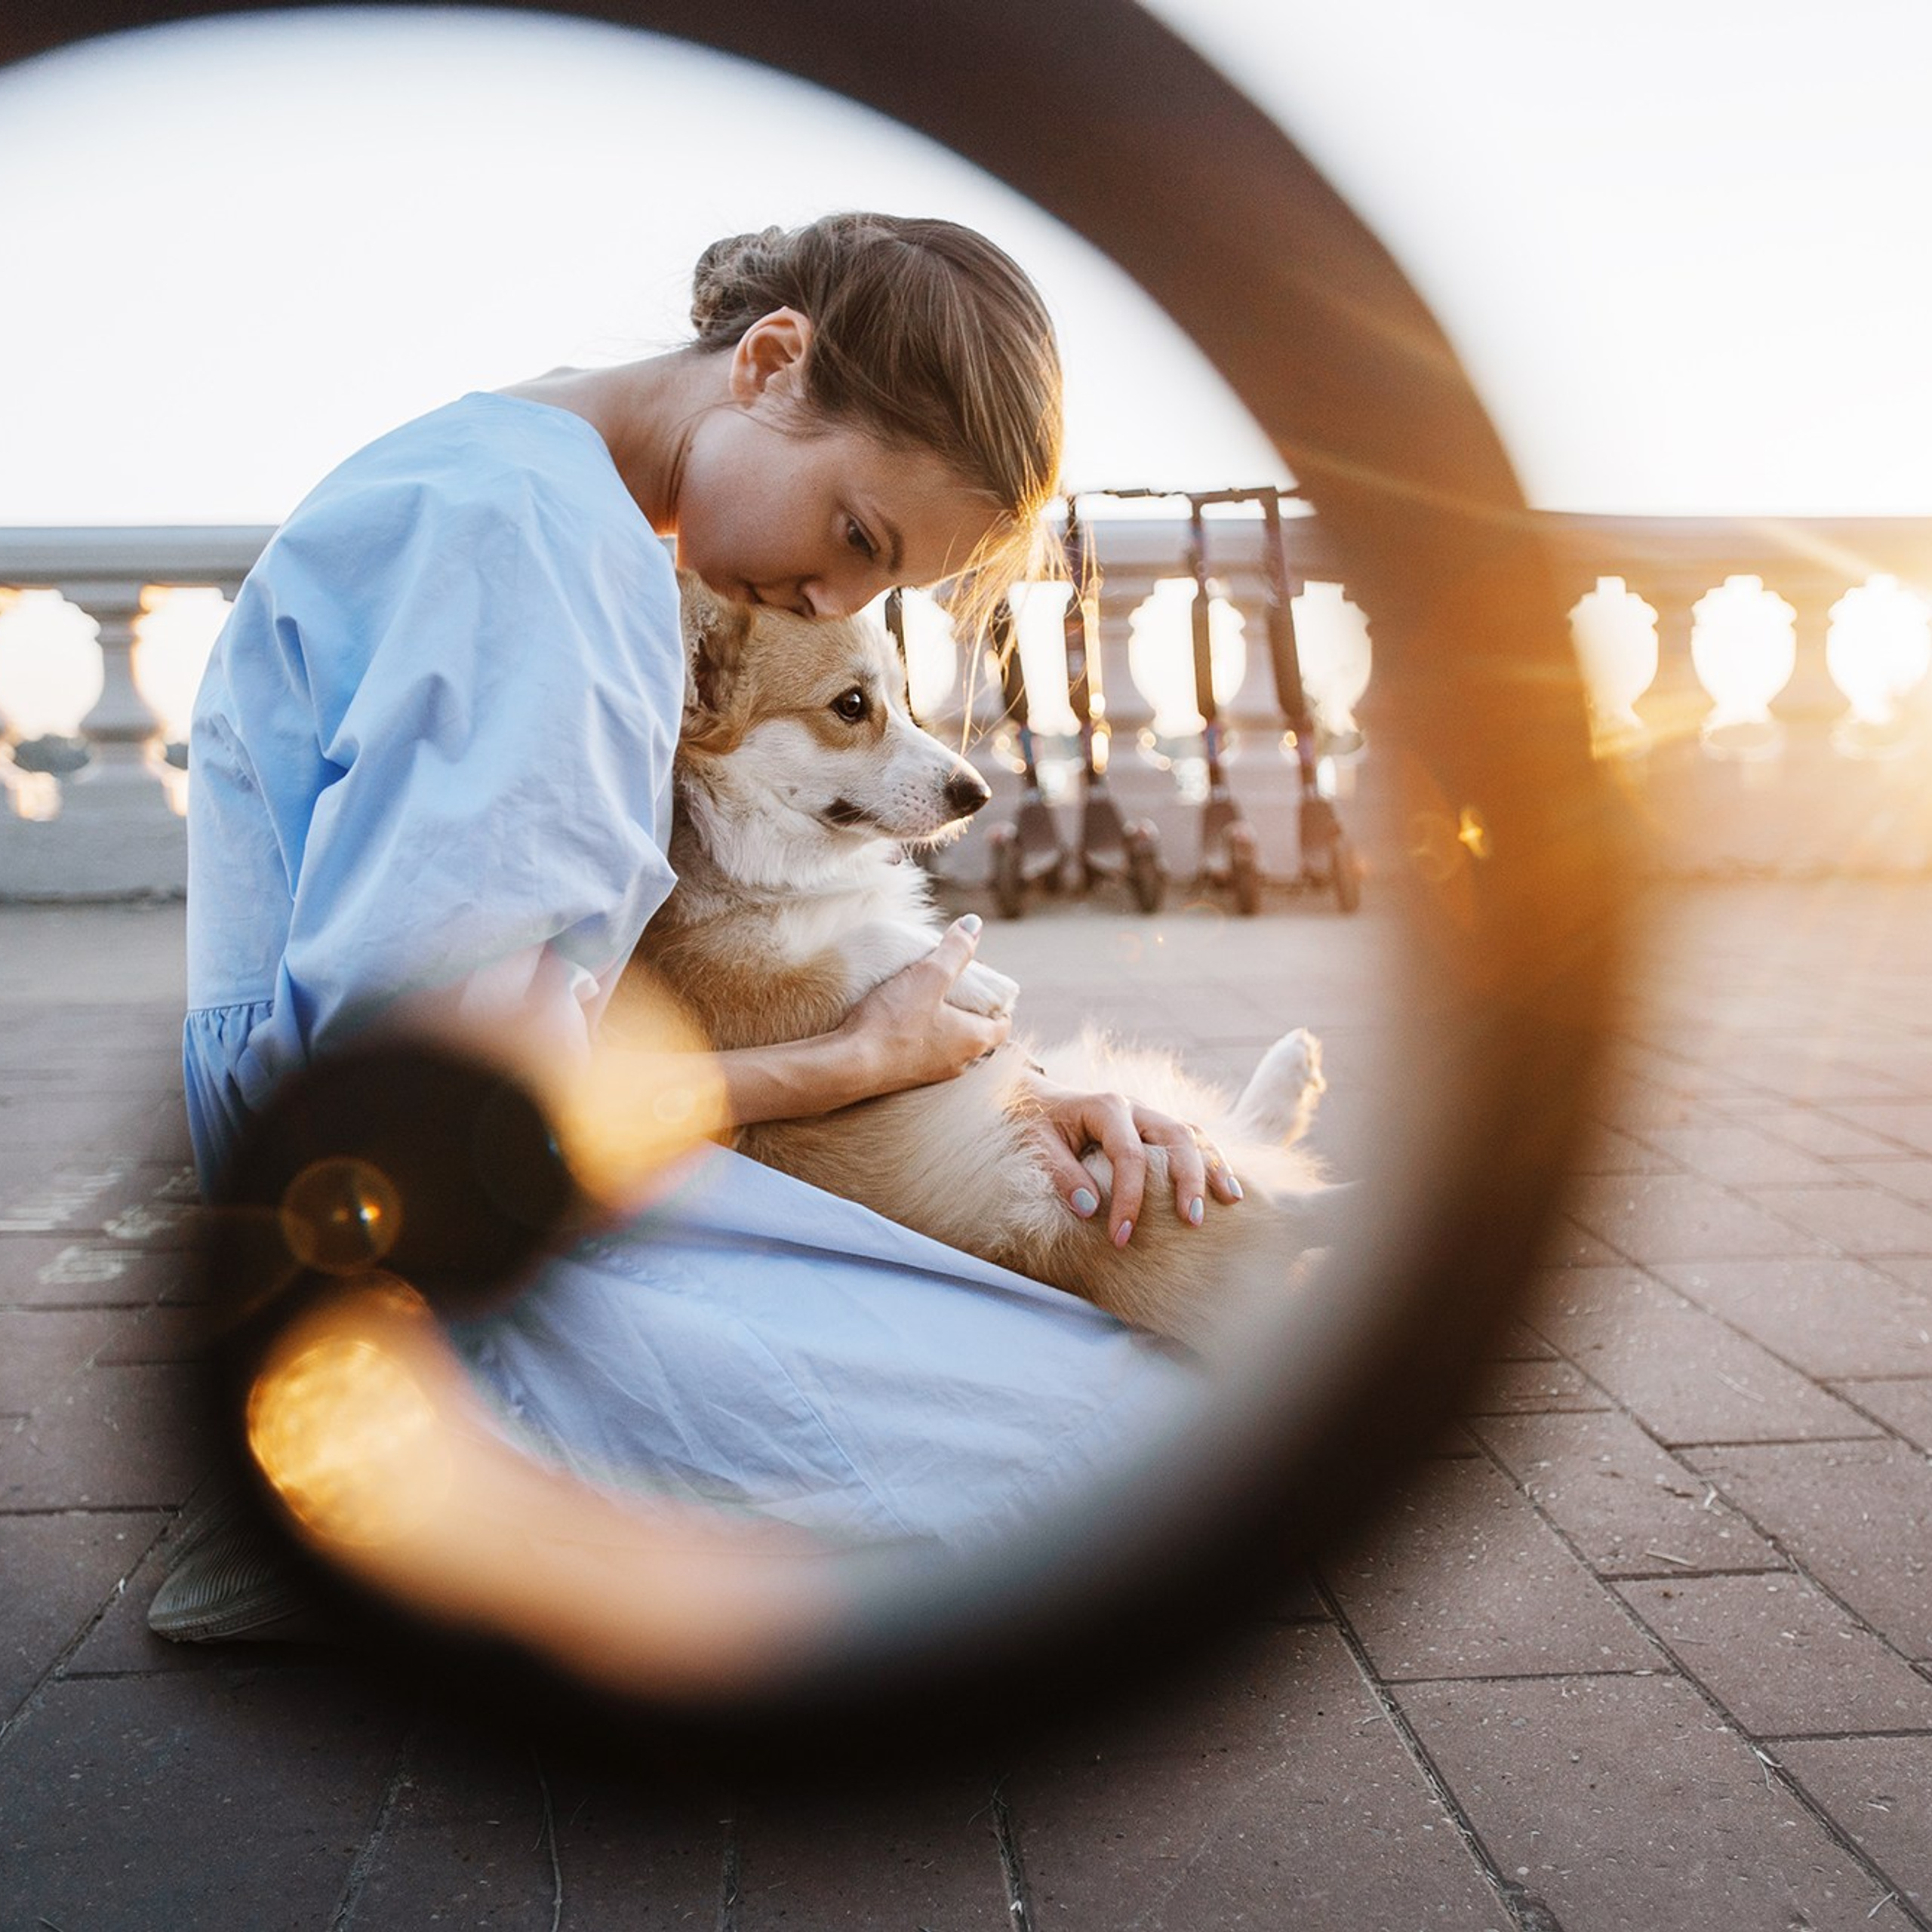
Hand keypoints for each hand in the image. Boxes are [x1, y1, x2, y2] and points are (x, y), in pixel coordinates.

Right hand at [833, 915, 1012, 1096]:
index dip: (996, 1001)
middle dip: (968, 1009)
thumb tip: (975, 924)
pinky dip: (919, 1036)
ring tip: (923, 998)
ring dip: (942, 1023)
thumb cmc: (894, 1022)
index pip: (1003, 1024)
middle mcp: (959, 1063)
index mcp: (975, 1041)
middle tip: (951, 985)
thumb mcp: (930, 976)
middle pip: (976, 1033)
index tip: (980, 982)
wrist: (848, 1066)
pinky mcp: (905, 1078)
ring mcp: (932, 1074)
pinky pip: (922, 1054)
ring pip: (948, 1044)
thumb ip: (955, 950)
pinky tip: (899, 1020)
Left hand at [1021, 1073, 1243, 1245]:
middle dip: (1188, 1179)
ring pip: (1191, 1134)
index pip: (1129, 1155)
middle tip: (1191, 1221)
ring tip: (1230, 1201)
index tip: (1120, 1238)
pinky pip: (1190, 1139)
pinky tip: (1227, 1188)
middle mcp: (1133, 1106)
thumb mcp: (1035, 1145)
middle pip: (1175, 1136)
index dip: (1129, 1199)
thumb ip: (1061, 1174)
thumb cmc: (1031, 1122)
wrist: (1030, 1096)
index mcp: (1104, 1106)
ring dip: (1212, 1166)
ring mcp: (1146, 1114)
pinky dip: (1211, 1161)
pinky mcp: (1152, 1126)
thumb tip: (1091, 1209)